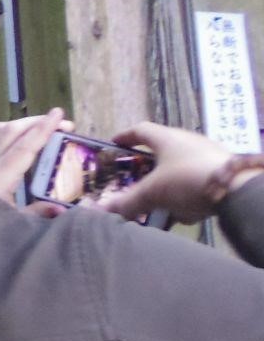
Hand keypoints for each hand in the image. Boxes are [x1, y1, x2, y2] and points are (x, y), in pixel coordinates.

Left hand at [0, 109, 69, 204]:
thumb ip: (36, 213)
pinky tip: (16, 132)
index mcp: (0, 176)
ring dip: (23, 123)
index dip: (43, 129)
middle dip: (38, 122)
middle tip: (62, 120)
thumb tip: (61, 209)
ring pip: (0, 131)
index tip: (58, 114)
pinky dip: (7, 130)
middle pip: (13, 132)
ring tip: (43, 122)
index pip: (25, 146)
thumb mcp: (10, 223)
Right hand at [95, 122, 252, 224]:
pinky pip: (198, 179)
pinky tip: (186, 211)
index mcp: (167, 138)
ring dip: (168, 182)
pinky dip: (188, 192)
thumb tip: (100, 210)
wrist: (240, 190)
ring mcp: (209, 154)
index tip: (115, 144)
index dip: (126, 137)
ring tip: (160, 201)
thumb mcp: (153, 193)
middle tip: (136, 178)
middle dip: (148, 166)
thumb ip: (127, 202)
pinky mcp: (224, 170)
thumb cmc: (188, 180)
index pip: (141, 130)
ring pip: (181, 166)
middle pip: (162, 149)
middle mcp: (188, 141)